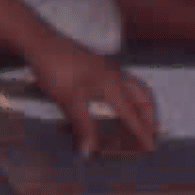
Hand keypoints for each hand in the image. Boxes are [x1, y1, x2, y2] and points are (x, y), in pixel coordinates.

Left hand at [24, 36, 160, 158]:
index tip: (152, 148)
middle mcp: (116, 74)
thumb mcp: (69, 101)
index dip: (142, 133)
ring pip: (136, 87)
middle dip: (151, 116)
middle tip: (153, 134)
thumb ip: (84, 127)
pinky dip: (130, 96)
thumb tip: (90, 152)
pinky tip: (119, 103)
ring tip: (141, 120)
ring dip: (142, 105)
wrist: (41, 42)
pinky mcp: (100, 65)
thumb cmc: (55, 68)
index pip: (133, 114)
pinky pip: (124, 82)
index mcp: (112, 84)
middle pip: (144, 96)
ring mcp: (108, 67)